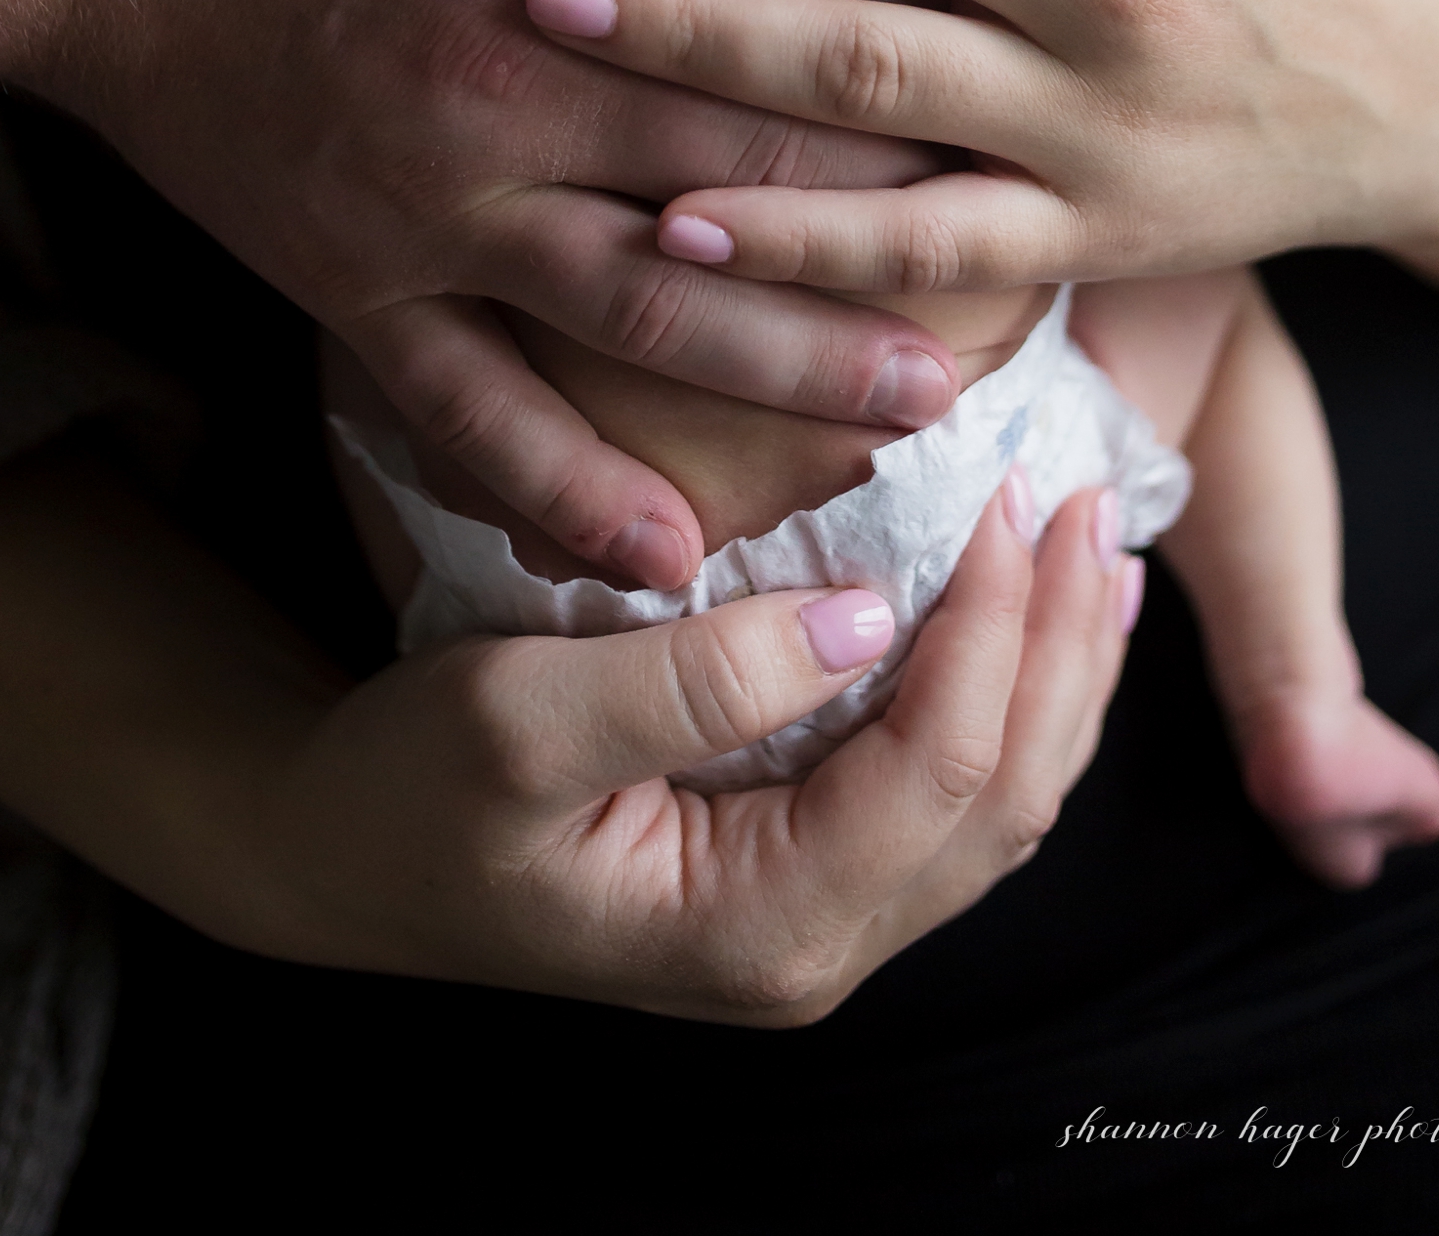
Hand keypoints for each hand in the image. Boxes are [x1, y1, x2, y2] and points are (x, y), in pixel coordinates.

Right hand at [0, 446, 1136, 1019]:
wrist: (342, 858)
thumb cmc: (407, 788)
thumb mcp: (514, 717)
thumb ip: (690, 677)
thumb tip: (864, 613)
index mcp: (758, 926)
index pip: (940, 770)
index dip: (997, 629)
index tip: (1012, 493)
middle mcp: (815, 945)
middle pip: (1006, 797)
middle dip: (1064, 643)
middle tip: (1088, 496)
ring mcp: (819, 919)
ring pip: (1001, 801)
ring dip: (1057, 667)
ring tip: (1096, 545)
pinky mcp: (807, 871)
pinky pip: (950, 789)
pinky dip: (1009, 691)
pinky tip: (1031, 612)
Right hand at [24, 0, 961, 587]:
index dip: (940, 21)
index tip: (1036, 46)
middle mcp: (520, 70)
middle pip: (765, 158)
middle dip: (915, 207)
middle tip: (1049, 242)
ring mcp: (438, 195)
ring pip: (655, 313)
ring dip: (797, 370)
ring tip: (927, 410)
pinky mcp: (358, 279)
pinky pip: (468, 413)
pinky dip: (565, 491)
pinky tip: (665, 557)